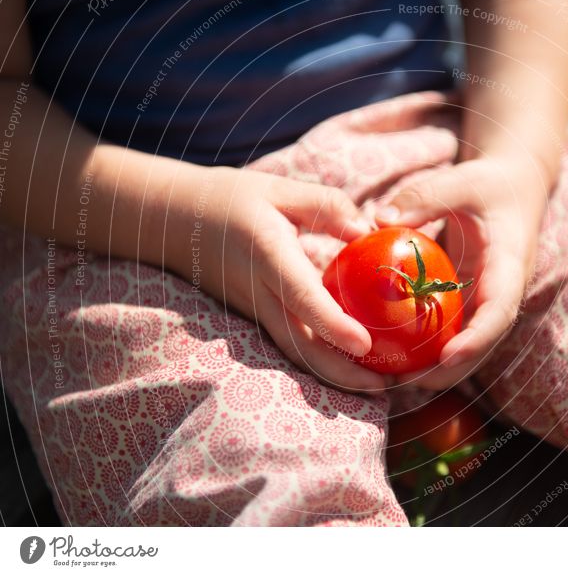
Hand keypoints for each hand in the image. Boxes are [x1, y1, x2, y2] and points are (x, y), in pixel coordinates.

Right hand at [163, 165, 388, 392]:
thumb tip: (369, 232)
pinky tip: (350, 367)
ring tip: (376, 385)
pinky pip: (290, 346)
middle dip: (341, 372)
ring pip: (295, 353)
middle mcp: (259, 293)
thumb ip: (328, 207)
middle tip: (384, 386)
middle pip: (300, 344)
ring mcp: (255, 311)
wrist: (174, 222)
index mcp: (268, 255)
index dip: (333, 323)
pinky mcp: (256, 319)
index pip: (301, 295)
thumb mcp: (280, 190)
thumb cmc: (231, 200)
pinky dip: (320, 362)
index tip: (364, 344)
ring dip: (334, 375)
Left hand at [375, 156, 547, 388]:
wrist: (517, 189)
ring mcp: (491, 299)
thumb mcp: (462, 180)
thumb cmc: (490, 183)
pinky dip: (433, 345)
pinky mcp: (476, 300)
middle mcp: (504, 290)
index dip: (478, 338)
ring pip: (471, 342)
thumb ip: (424, 197)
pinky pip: (457, 329)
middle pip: (485, 341)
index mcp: (511, 265)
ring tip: (399, 380)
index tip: (448, 356)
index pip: (501, 309)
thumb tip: (377, 219)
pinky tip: (397, 354)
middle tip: (412, 383)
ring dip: (441, 366)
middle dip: (454, 369)